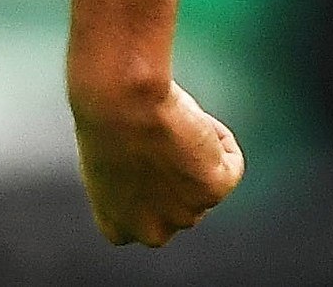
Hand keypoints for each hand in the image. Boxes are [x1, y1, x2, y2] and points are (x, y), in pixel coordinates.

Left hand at [70, 77, 243, 245]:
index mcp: (117, 226)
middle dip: (176, 172)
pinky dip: (217, 137)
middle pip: (180, 201)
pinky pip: (230, 162)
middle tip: (158, 135)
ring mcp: (186, 215)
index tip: (143, 158)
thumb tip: (159, 171)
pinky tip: (187, 119)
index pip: (141, 221)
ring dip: (193, 153)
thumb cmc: (102, 113)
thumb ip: (131, 179)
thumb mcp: (104, 156)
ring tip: (164, 125)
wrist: (118, 98)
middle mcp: (152, 232)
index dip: (148, 188)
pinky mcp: (214, 191)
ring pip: (204, 180)